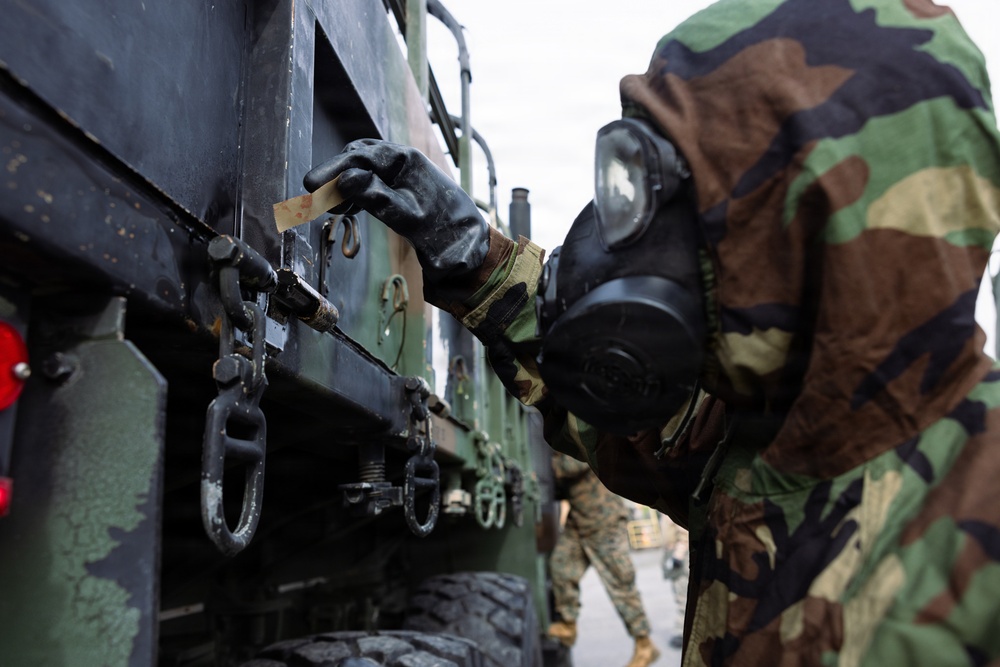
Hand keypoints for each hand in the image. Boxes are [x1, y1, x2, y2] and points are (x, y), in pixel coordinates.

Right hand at [305, 139, 489, 283]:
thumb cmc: (447, 233)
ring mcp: (401, 175)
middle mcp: (403, 162)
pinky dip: (354, 194)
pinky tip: (346, 209)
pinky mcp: (400, 190)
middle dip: (335, 175)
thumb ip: (378, 198)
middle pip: (359, 158)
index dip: (334, 169)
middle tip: (315, 198)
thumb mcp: (409, 217)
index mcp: (407, 161)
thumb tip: (346, 179)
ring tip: (332, 207)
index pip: (362, 155)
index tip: (311, 184)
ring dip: (343, 186)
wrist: (470, 248)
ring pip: (362, 170)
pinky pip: (369, 184)